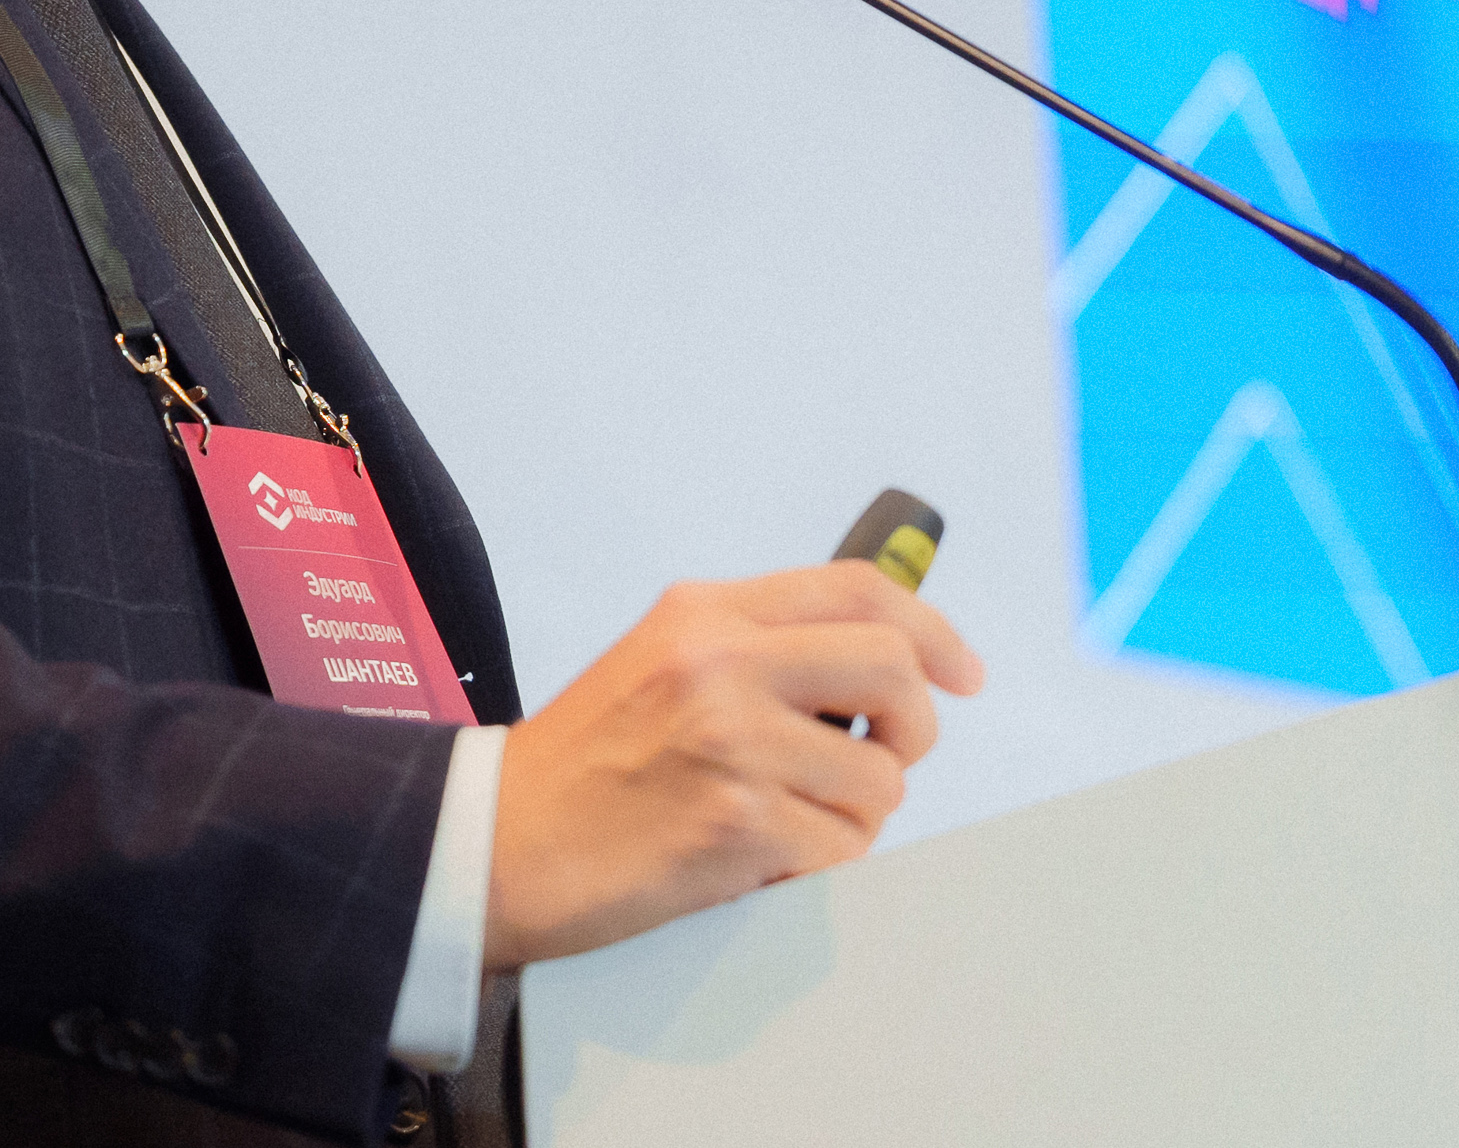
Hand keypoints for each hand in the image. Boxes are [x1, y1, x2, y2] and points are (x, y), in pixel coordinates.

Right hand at [482, 562, 983, 968]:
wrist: (496, 842)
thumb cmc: (581, 765)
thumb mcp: (660, 662)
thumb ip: (757, 649)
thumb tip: (879, 665)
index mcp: (704, 613)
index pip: (858, 591)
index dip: (932, 630)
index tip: (962, 673)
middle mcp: (720, 663)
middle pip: (892, 670)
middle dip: (913, 726)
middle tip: (885, 757)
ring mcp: (730, 742)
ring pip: (878, 777)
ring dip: (853, 814)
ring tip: (787, 822)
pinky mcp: (736, 823)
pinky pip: (841, 848)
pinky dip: (815, 866)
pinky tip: (756, 860)